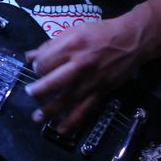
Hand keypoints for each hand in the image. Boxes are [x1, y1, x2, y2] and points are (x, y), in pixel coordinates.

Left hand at [24, 15, 144, 134]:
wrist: (131, 41)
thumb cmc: (101, 33)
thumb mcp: (74, 31)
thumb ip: (50, 45)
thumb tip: (29, 56)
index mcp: (70, 47)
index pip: (44, 62)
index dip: (37, 67)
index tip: (38, 69)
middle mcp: (79, 65)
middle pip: (51, 82)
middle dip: (37, 90)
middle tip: (31, 92)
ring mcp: (89, 81)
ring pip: (65, 99)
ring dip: (49, 110)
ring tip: (36, 117)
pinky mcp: (100, 92)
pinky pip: (84, 109)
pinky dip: (72, 121)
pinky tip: (61, 129)